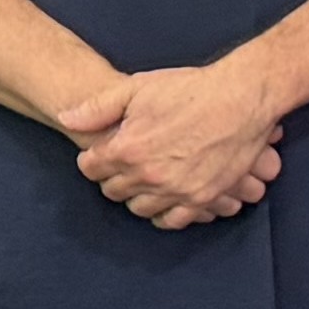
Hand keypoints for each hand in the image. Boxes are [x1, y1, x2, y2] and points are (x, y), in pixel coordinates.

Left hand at [66, 61, 285, 227]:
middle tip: (121, 166)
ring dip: (136, 196)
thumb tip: (66, 118)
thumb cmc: (189, 89)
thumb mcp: (136, 88)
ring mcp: (176, 190)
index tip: (100, 154)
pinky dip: (164, 214)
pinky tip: (164, 199)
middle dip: (112, 178)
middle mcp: (148, 175)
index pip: (92, 168)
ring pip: (140, 209)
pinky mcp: (202, 198)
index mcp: (128, 148)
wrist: (242, 97)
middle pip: (113, 191)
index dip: (92, 159)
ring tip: (142, 181)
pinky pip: (173, 221)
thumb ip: (98, 108)